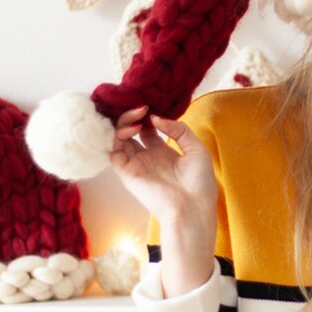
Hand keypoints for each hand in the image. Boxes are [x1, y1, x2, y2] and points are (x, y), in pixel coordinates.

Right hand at [111, 106, 217, 296]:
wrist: (193, 207)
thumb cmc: (199, 182)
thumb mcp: (196, 148)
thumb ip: (179, 130)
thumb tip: (156, 118)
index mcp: (164, 152)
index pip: (148, 129)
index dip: (148, 115)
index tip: (152, 104)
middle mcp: (147, 157)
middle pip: (131, 131)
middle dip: (133, 115)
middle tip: (142, 106)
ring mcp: (136, 164)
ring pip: (119, 138)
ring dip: (124, 122)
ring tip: (138, 115)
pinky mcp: (127, 172)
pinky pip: (112, 151)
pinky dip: (117, 136)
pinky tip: (132, 128)